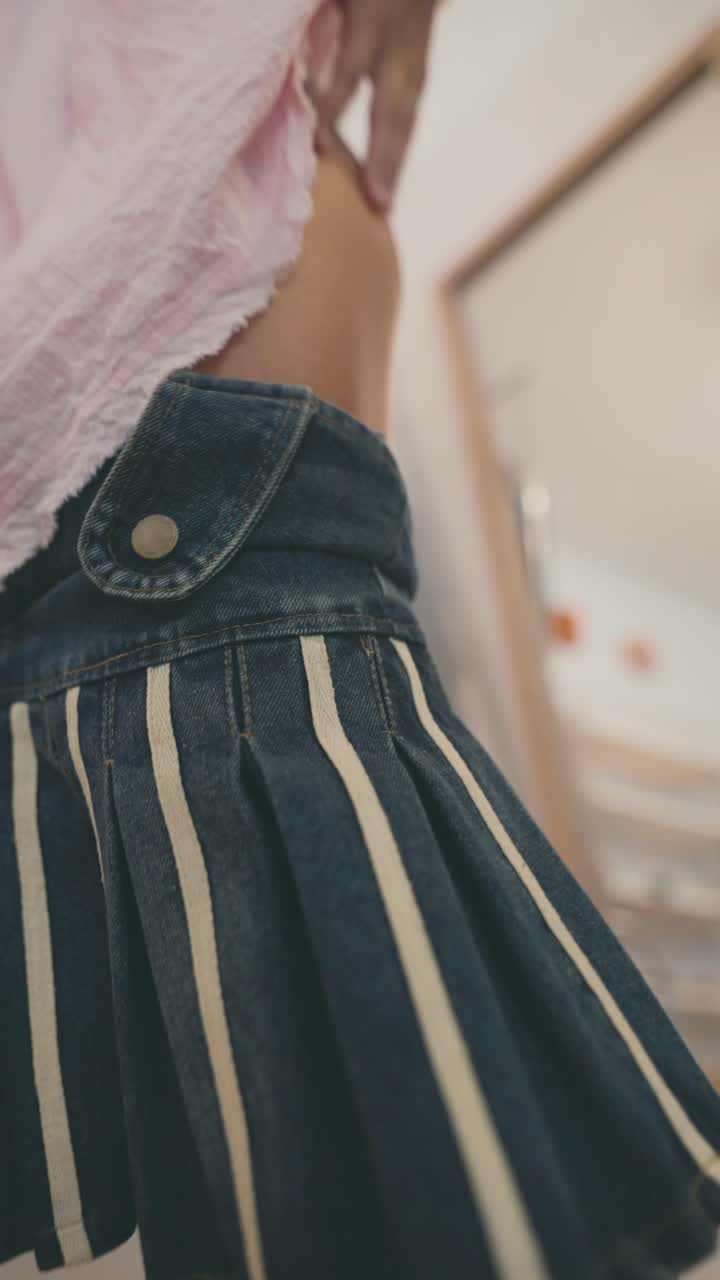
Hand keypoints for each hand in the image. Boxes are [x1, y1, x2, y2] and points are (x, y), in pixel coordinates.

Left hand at [314, 0, 439, 210]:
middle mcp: (400, 37)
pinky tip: (387, 184)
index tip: (321, 148)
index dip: (336, 106)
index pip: (352, 68)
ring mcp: (415, 50)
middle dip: (384, 157)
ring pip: (407, 114)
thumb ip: (307, 11)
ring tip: (383, 206)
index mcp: (373, 13)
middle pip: (392, 107)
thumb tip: (283, 44)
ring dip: (395, 163)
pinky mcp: (419, 63)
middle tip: (378, 204)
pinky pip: (409, 111)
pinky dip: (398, 148)